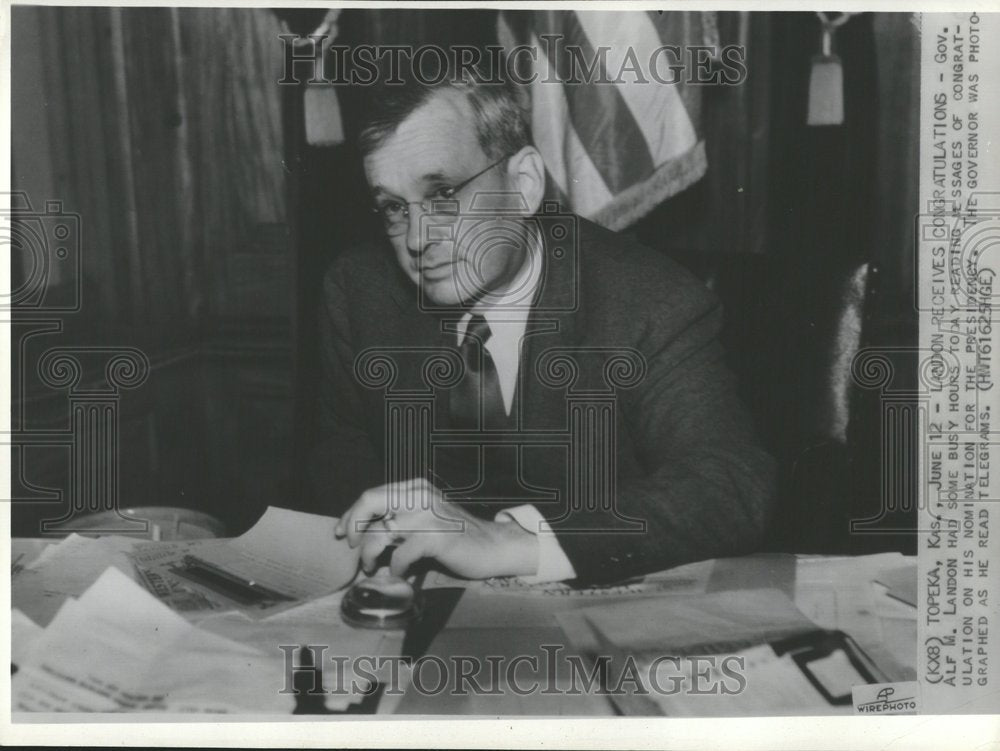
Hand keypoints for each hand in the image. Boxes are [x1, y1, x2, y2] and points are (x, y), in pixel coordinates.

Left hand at [334, 478, 539, 579]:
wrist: (493, 546)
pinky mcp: (436, 538)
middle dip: (353, 525)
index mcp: (416, 488)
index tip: (342, 533)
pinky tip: (401, 575)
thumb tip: (364, 531)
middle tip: (352, 546)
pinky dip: (395, 570)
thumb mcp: (427, 516)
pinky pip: (400, 556)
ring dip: (369, 556)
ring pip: (379, 534)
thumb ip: (402, 516)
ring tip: (372, 568)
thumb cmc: (457, 536)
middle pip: (369, 501)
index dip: (352, 514)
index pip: (372, 494)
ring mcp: (428, 515)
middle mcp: (420, 496)